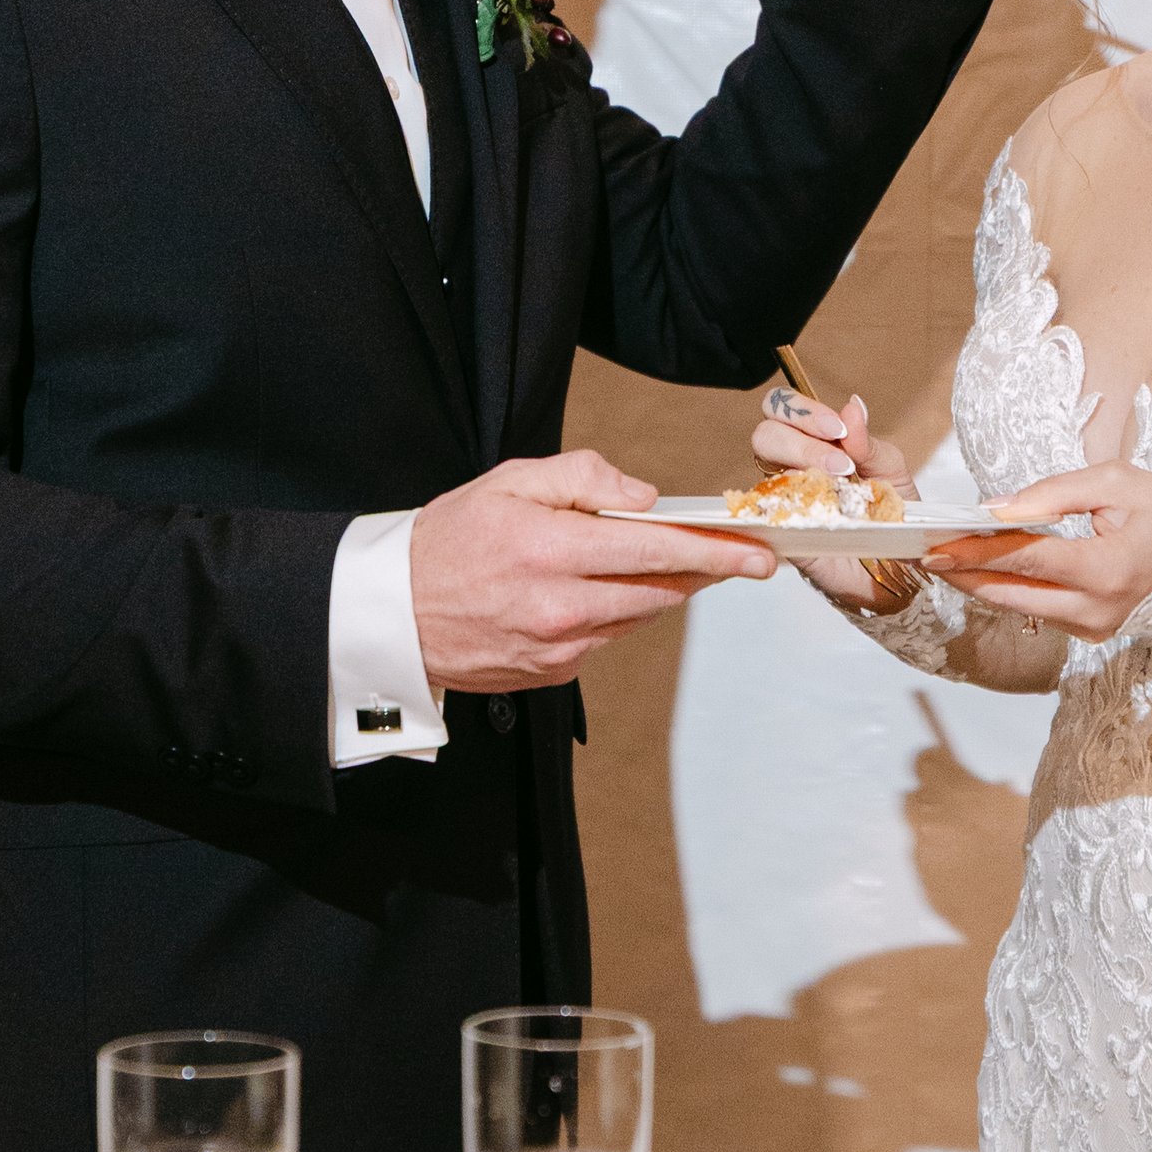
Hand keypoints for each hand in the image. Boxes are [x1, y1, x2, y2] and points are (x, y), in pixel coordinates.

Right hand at [410, 449, 772, 691]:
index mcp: (553, 552)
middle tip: (740, 555)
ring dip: (663, 590)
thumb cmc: (450, 538)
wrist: (393, 613)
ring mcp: (559, 648)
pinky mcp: (553, 673)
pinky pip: (608, 638)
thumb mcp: (510, 481)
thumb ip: (584, 478)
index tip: (758, 552)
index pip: (656, 551)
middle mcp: (562, 608)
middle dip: (706, 572)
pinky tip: (607, 590)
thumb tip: (644, 497)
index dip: (716, 552)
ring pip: (639, 616)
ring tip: (676, 563)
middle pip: (661, 591)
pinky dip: (619, 612)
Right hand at [748, 386, 911, 605]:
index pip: (785, 410)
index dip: (805, 412)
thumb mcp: (891, 471)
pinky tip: (823, 513)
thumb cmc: (891, 515)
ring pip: (762, 471)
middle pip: (765, 434)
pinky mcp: (784, 537)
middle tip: (841, 461)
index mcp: (815, 445)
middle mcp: (792, 469)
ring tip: (838, 479)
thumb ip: (868, 442)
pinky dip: (792, 507)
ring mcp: (784, 502)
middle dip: (802, 439)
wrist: (897, 567)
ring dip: (799, 465)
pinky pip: (769, 517)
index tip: (839, 429)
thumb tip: (852, 404)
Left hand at [929, 462, 1151, 638]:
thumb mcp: (1116, 484)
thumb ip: (1054, 494)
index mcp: (1106, 569)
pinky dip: (1010, 589)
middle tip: (923, 553)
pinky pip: (1040, 610)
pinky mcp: (1094, 633)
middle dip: (964, 574)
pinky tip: (984, 570)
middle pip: (1011, 594)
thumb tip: (997, 509)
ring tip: (945, 557)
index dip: (976, 551)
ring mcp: (1096, 628)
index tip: (936, 542)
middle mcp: (1097, 609)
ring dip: (981, 583)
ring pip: (1021, 607)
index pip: (1025, 559)